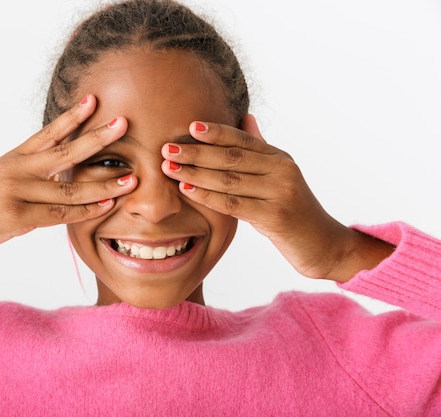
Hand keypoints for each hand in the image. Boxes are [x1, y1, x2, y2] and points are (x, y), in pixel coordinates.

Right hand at [0, 95, 136, 264]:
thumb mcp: (0, 183)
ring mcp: (15, 192)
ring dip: (103, 185)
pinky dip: (85, 211)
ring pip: (69, 188)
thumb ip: (30, 176)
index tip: (94, 101)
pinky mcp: (15, 216)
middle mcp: (15, 170)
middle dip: (97, 138)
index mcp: (12, 159)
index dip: (72, 117)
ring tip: (130, 180)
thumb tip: (62, 177)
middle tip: (123, 124)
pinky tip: (106, 206)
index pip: (48, 134)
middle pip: (64, 152)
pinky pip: (60, 214)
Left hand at [161, 115, 392, 281]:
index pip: (243, 140)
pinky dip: (208, 195)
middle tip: (167, 148)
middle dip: (196, 152)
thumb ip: (260, 149)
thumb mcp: (279, 176)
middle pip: (232, 157)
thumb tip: (246, 117)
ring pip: (229, 179)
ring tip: (169, 167)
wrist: (321, 244)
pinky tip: (187, 189)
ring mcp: (280, 193)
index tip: (190, 127)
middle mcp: (282, 171)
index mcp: (280, 158)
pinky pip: (233, 204)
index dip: (216, 132)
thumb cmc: (292, 210)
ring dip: (195, 173)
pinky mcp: (275, 217)